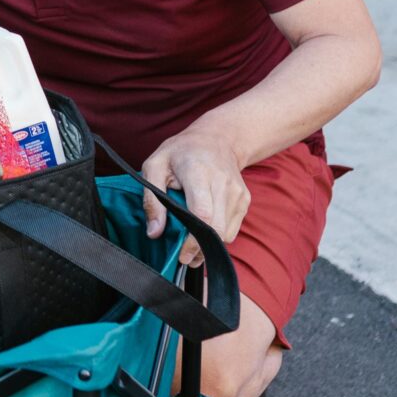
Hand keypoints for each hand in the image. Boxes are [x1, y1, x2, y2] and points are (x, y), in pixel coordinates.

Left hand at [138, 127, 251, 257]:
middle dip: (200, 249)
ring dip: (209, 245)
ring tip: (192, 246)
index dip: (193, 240)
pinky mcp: (244, 200)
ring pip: (226, 233)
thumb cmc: (181, 152)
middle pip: (217, 229)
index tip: (181, 254)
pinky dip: (218, 235)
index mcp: (198, 172)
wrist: (217, 139)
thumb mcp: (155, 166)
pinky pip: (232, 229)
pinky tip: (204, 230)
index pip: (202, 214)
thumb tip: (154, 232)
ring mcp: (237, 193)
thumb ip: (151, 199)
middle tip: (184, 258)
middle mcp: (222, 183)